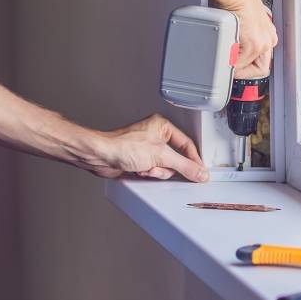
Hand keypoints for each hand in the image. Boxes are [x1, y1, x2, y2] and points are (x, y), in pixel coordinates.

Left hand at [76, 114, 208, 182]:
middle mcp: (155, 135)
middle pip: (176, 158)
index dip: (194, 159)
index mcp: (162, 126)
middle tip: (162, 167)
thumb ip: (184, 165)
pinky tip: (139, 171)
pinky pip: (154, 171)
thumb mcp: (160, 156)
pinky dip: (149, 174)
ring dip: (156, 171)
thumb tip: (200, 172)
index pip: (187, 144)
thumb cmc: (122, 146)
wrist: (100, 156)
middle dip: (167, 166)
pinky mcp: (139, 160)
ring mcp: (147, 148)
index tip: (200, 171)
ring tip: (146, 168)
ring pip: (165, 167)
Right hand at [221, 0, 276, 79]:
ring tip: (229, 63)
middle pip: (261, 68)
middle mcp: (268, 39)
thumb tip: (236, 45)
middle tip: (234, 70)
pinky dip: (232, 63)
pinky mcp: (254, 45)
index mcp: (268, 35)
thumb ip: (244, 36)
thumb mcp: (244, 22)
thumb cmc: (236, 2)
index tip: (238, 67)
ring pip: (250, 67)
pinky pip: (241, 63)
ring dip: (238, 67)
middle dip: (246, 71)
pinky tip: (226, 55)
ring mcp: (262, 43)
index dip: (248, 66)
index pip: (262, 60)